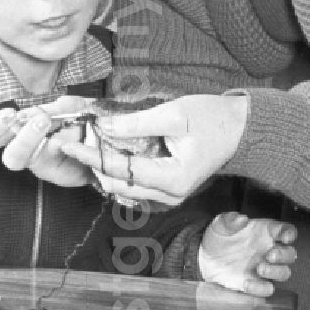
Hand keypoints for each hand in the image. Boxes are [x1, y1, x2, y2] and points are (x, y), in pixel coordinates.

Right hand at [0, 95, 97, 188]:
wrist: (110, 144)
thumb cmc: (85, 122)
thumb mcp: (72, 106)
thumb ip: (56, 107)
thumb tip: (39, 110)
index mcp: (18, 125)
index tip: (7, 112)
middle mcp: (19, 143)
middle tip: (11, 117)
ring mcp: (34, 160)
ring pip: (13, 157)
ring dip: (24, 137)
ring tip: (43, 121)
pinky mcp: (51, 173)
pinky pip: (44, 164)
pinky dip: (53, 148)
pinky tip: (65, 141)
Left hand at [60, 94, 249, 206]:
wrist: (240, 129)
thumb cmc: (212, 118)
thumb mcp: (174, 114)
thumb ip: (136, 123)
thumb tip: (102, 126)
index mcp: (172, 179)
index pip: (121, 170)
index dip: (91, 157)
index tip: (69, 144)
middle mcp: (170, 194)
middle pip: (119, 185)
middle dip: (93, 166)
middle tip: (72, 144)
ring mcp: (171, 195)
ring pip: (125, 189)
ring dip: (104, 170)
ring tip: (85, 149)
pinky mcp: (170, 189)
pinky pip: (136, 186)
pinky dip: (119, 173)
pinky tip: (106, 156)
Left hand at [198, 213, 296, 298]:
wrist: (205, 258)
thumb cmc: (219, 237)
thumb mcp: (220, 224)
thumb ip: (231, 220)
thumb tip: (242, 219)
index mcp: (266, 232)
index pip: (286, 231)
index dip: (289, 234)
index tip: (285, 237)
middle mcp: (270, 250)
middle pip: (290, 254)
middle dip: (284, 255)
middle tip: (270, 255)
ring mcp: (266, 268)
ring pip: (284, 273)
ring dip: (276, 272)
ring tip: (260, 269)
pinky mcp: (257, 284)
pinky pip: (267, 289)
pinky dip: (260, 288)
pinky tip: (247, 284)